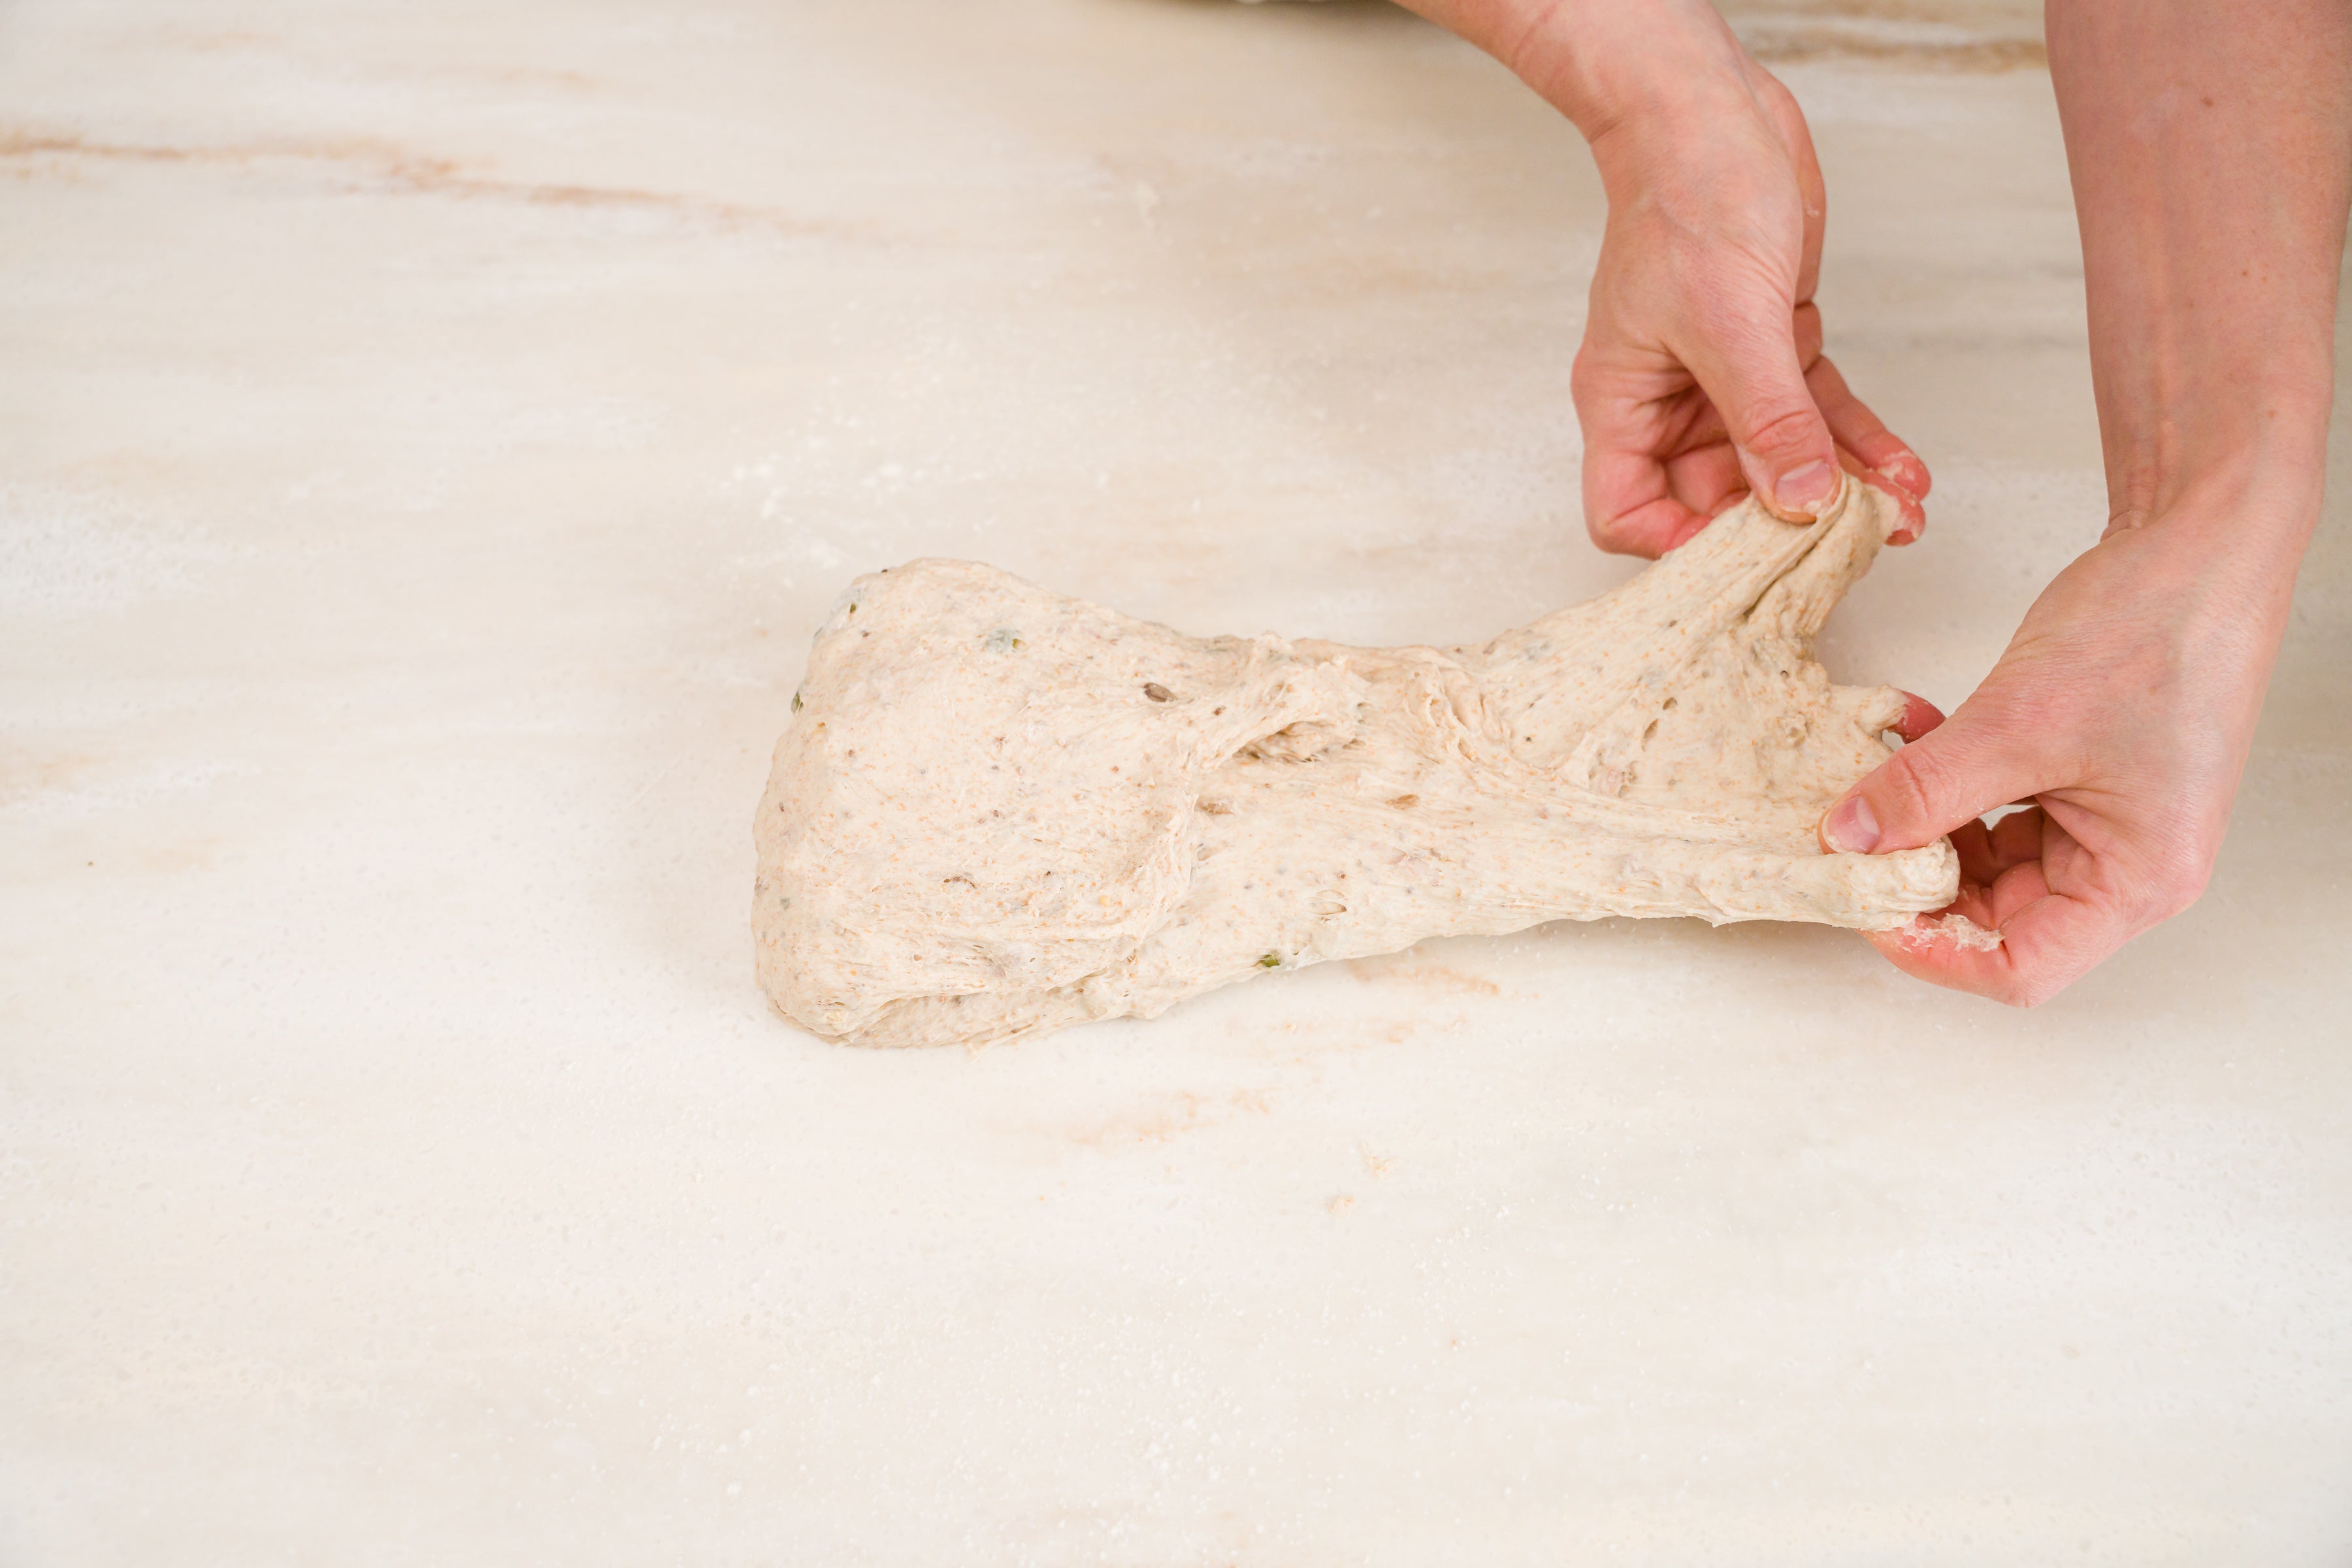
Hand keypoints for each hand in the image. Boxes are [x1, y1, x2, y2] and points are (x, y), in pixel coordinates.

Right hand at [1572, 54, 1929, 555]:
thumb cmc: (1688, 195)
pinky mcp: (1776, 349)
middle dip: (1789, 526)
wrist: (1716, 112)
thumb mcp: (1732, 321)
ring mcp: (1724, 379)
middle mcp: (1669, 401)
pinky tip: (1904, 469)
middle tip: (1856, 547)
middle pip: (1717, 499)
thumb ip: (1768, 422)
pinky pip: (1818, 417)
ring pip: (1781, 461)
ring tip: (1902, 516)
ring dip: (1842, 491)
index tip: (1750, 558)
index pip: (1628, 514)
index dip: (1681, 547)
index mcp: (1624, 403)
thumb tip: (1798, 507)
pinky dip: (1861, 444)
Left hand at [1817, 469, 2310, 1004]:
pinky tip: (1912, 733)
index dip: (1933, 949)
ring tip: (1874, 773)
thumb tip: (1848, 837)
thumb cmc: (2152, 631)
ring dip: (1923, 824)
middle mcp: (2126, 866)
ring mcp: (2103, 822)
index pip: (2019, 966)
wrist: (2200, 543)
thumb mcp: (2016, 721)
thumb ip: (1926, 789)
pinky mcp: (2079, 778)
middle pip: (1996, 917)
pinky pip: (1995, 809)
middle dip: (1916, 879)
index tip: (1864, 904)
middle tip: (1849, 836)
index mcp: (2136, 880)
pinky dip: (1946, 783)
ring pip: (1986, 861)